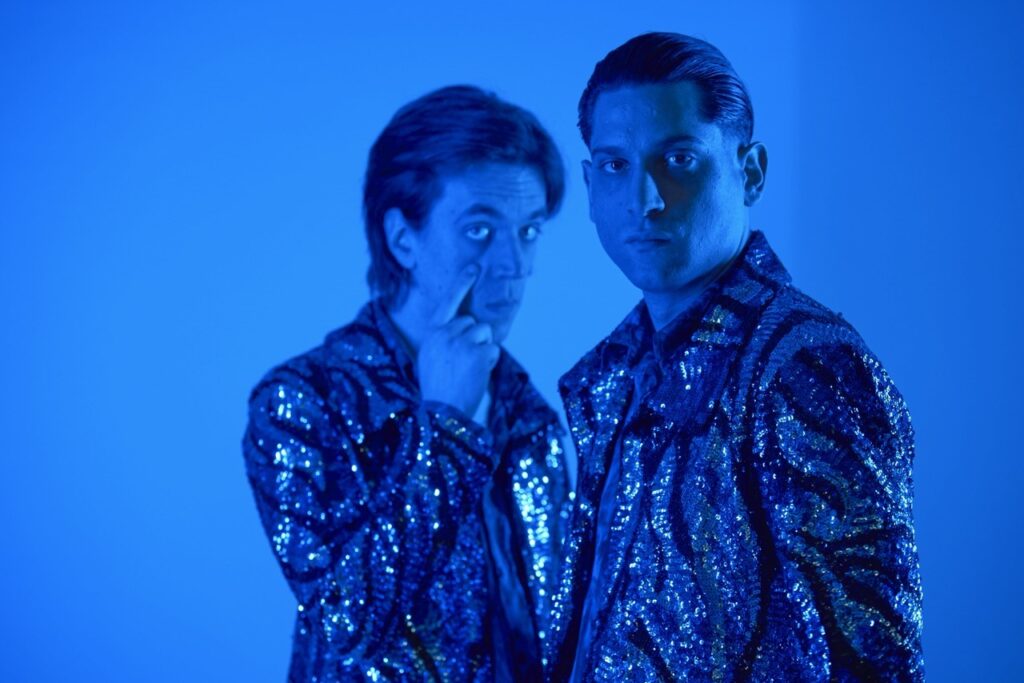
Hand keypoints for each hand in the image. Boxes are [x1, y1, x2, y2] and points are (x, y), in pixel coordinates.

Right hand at [417, 264, 499, 416]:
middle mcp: (444, 334)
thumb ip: (446, 340)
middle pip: (472, 322)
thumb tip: (469, 326)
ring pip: (485, 333)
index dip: (462, 284)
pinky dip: (490, 362)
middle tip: (464, 364)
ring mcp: (461, 342)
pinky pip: (493, 349)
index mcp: (432, 334)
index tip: (474, 267)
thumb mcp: (432, 358)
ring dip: (483, 350)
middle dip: (475, 340)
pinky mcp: (476, 353)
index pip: (448, 303)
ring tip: (469, 370)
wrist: (443, 413)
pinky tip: (477, 375)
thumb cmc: (439, 388)